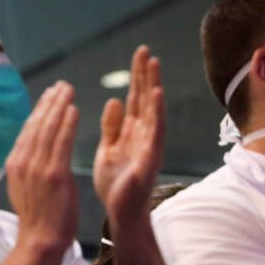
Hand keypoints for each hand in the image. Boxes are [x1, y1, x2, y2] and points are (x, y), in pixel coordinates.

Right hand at [5, 80, 79, 249]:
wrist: (40, 241)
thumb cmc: (39, 219)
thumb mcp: (25, 188)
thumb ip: (29, 168)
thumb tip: (32, 153)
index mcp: (15, 164)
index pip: (28, 130)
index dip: (39, 110)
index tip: (49, 96)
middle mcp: (23, 162)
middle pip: (36, 124)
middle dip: (49, 102)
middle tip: (60, 85)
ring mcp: (37, 167)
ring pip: (48, 129)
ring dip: (58, 106)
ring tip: (68, 89)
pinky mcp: (53, 174)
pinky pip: (61, 142)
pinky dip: (67, 124)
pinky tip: (73, 109)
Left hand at [93, 45, 164, 225]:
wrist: (120, 213)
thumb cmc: (116, 183)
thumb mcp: (108, 149)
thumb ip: (112, 127)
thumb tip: (114, 101)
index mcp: (131, 132)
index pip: (135, 99)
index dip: (137, 78)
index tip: (139, 55)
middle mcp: (143, 135)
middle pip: (145, 99)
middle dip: (145, 75)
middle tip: (145, 50)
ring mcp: (149, 145)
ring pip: (152, 111)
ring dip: (153, 87)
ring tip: (153, 65)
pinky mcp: (149, 158)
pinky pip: (154, 132)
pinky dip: (156, 113)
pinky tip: (155, 96)